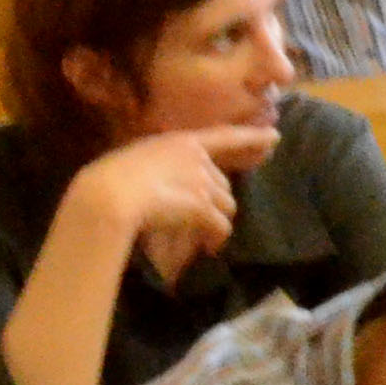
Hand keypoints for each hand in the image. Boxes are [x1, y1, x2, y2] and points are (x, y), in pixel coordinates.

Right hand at [77, 121, 282, 280]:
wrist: (110, 195)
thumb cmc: (110, 177)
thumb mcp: (137, 158)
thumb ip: (158, 164)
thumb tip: (160, 184)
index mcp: (182, 141)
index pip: (225, 136)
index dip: (252, 136)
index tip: (275, 136)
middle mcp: (198, 159)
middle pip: (223, 183)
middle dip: (215, 201)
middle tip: (198, 218)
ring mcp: (203, 182)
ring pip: (226, 205)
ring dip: (216, 220)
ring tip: (201, 236)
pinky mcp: (203, 207)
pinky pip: (221, 225)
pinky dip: (217, 238)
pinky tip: (209, 248)